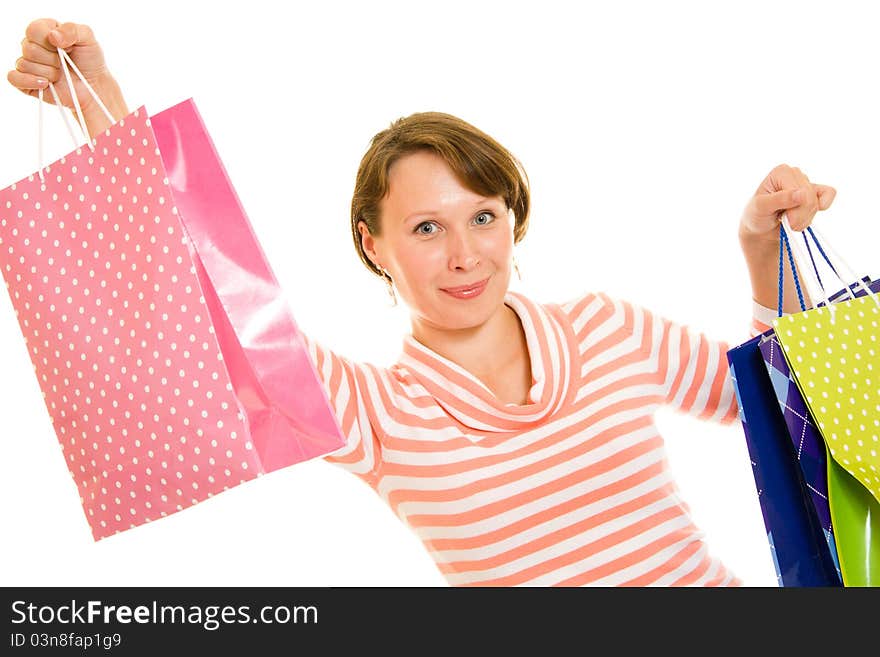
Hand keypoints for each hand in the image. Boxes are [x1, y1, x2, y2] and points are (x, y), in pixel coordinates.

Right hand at [7, 18, 125, 133]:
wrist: (94, 86)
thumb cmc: (90, 60)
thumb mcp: (88, 38)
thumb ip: (72, 29)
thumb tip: (52, 36)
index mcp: (43, 30)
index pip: (33, 30)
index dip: (50, 41)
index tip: (67, 48)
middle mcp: (32, 45)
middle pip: (29, 48)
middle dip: (52, 59)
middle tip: (65, 63)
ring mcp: (28, 63)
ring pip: (25, 64)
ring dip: (49, 73)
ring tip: (60, 74)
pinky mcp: (26, 82)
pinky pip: (14, 78)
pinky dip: (29, 81)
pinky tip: (46, 83)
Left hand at [738, 163, 835, 241]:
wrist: (761, 228)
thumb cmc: (756, 215)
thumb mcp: (761, 208)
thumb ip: (779, 200)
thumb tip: (802, 194)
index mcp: (781, 172)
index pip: (801, 191)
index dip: (796, 211)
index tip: (783, 219)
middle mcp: (794, 173)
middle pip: (810, 198)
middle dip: (800, 216)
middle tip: (788, 224)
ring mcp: (804, 182)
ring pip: (818, 202)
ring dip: (806, 218)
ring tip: (791, 222)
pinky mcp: (814, 191)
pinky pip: (829, 193)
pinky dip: (823, 205)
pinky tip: (812, 213)